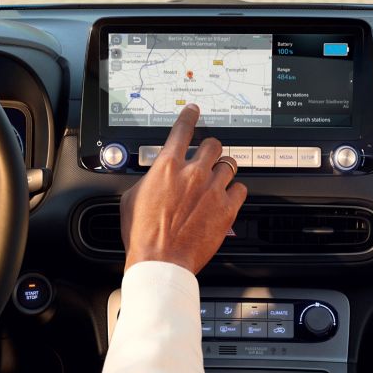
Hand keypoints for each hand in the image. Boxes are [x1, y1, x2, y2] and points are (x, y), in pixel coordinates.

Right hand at [120, 104, 246, 273]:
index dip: (189, 116)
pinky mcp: (226, 209)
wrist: (160, 261)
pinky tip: (225, 197)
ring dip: (222, 170)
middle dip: (210, 149)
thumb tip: (153, 177)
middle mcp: (193, 174)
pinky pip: (240, 189)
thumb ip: (148, 180)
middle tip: (207, 157)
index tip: (194, 111)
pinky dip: (234, 191)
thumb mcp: (132, 199)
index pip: (182, 130)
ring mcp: (212, 190)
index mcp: (167, 167)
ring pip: (229, 164)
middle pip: (213, 144)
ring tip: (216, 180)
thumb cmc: (142, 235)